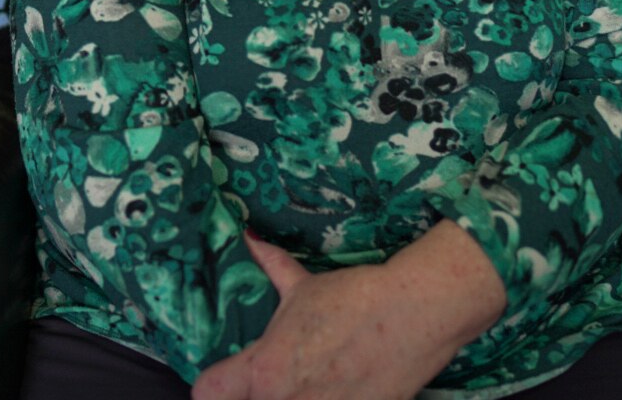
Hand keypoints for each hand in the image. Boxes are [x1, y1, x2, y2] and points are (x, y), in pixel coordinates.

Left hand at [192, 223, 505, 399]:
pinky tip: (337, 389)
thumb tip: (249, 239)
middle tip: (276, 379)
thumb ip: (272, 269)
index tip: (226, 380)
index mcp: (263, 369)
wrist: (414, 314)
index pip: (207, 393)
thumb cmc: (355, 298)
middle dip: (254, 395)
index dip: (213, 387)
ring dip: (292, 398)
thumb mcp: (305, 287)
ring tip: (311, 384)